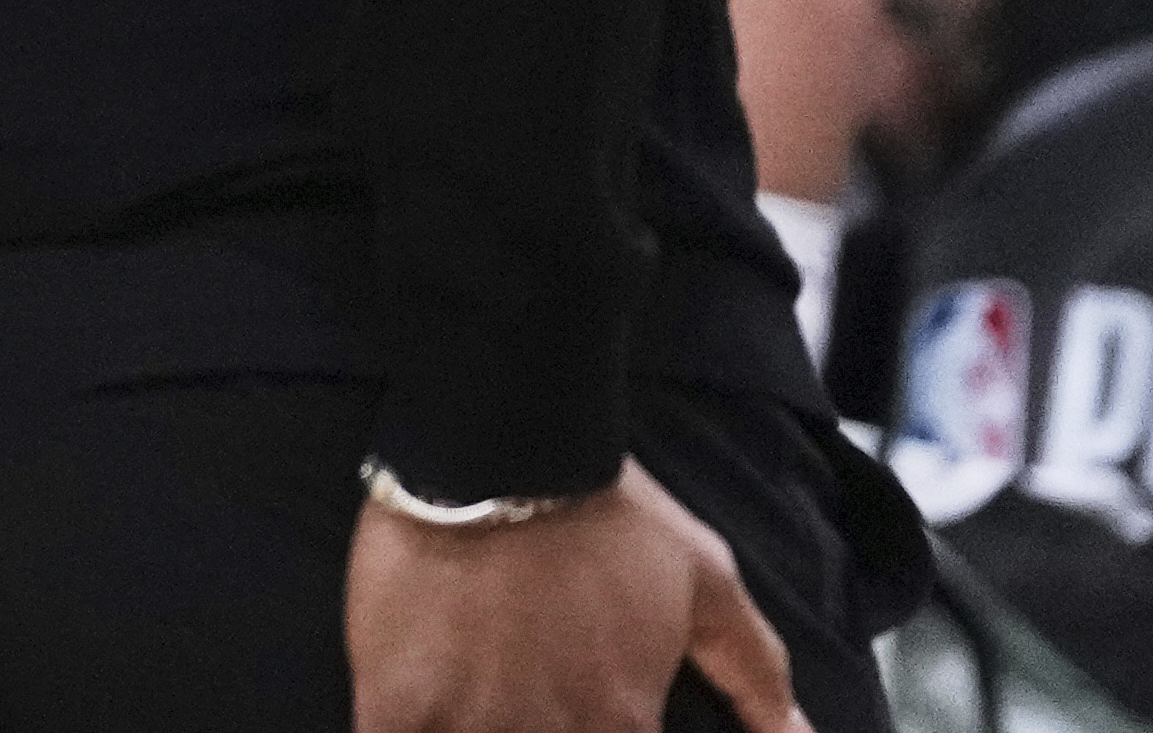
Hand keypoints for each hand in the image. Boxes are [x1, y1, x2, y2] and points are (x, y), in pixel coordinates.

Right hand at [348, 460, 809, 732]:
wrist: (497, 447)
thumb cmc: (603, 511)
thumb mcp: (703, 583)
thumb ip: (755, 671)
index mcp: (621, 723)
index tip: (591, 721)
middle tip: (523, 707)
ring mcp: (469, 724)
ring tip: (473, 712)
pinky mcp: (397, 703)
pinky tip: (412, 718)